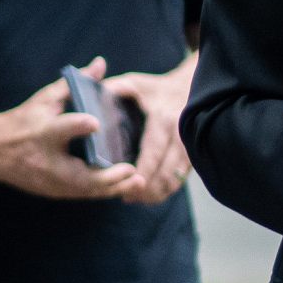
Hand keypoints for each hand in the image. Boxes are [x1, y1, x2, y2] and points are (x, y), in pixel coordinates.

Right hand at [0, 73, 126, 200]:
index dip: (77, 126)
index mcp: (41, 132)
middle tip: (132, 170)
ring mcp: (49, 181)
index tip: (95, 123)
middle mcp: (46, 160)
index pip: (59, 130)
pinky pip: (84, 194)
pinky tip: (125, 186)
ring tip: (139, 182)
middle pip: (78, 174)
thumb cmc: (24, 120)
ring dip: (113, 188)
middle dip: (107, 176)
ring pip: (85, 190)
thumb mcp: (45, 98)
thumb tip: (101, 63)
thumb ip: (75, 83)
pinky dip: (105, 191)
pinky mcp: (54, 191)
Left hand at [99, 54, 197, 204]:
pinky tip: (151, 194)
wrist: (188, 86)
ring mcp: (190, 145)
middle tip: (128, 197)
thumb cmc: (153, 88)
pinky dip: (167, 189)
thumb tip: (89, 102)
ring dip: (157, 193)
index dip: (141, 172)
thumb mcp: (133, 84)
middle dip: (148, 189)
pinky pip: (182, 178)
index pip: (153, 152)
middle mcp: (180, 134)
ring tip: (137, 198)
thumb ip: (112, 91)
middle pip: (166, 171)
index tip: (126, 185)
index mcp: (162, 119)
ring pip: (175, 178)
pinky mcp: (193, 154)